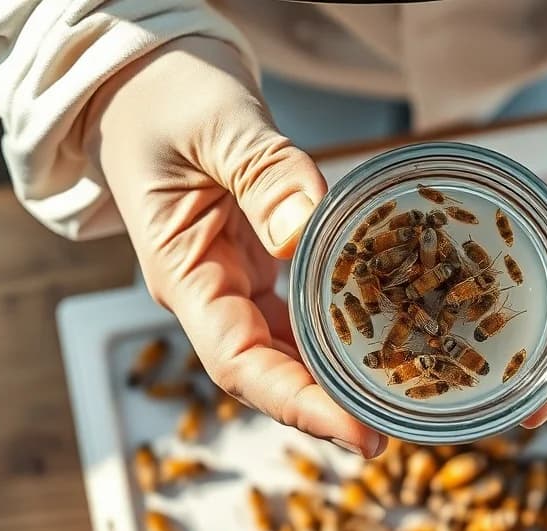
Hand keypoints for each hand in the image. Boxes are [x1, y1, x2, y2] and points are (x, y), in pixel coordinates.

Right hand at [89, 37, 385, 456]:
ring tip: (402, 398)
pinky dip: (339, 334)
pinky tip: (386, 343)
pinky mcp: (258, 267)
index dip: (297, 404)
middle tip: (401, 427)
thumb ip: (262, 172)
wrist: (144, 82)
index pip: (238, 362)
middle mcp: (208, 293)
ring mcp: (233, 284)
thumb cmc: (165, 96)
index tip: (356, 432)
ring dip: (338, 380)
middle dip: (329, 407)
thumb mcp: (214, 124)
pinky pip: (301, 316)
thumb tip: (305, 229)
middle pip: (268, 374)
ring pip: (287, 353)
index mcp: (183, 273)